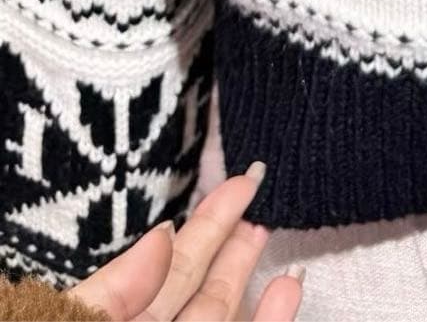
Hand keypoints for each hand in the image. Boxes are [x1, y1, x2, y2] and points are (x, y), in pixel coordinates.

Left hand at [69, 162, 302, 320]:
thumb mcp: (69, 320)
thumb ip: (110, 290)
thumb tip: (163, 235)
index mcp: (110, 317)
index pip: (166, 265)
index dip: (204, 224)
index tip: (237, 183)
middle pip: (198, 284)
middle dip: (228, 237)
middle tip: (257, 191)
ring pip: (223, 311)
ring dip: (249, 270)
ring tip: (270, 227)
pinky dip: (274, 318)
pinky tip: (291, 283)